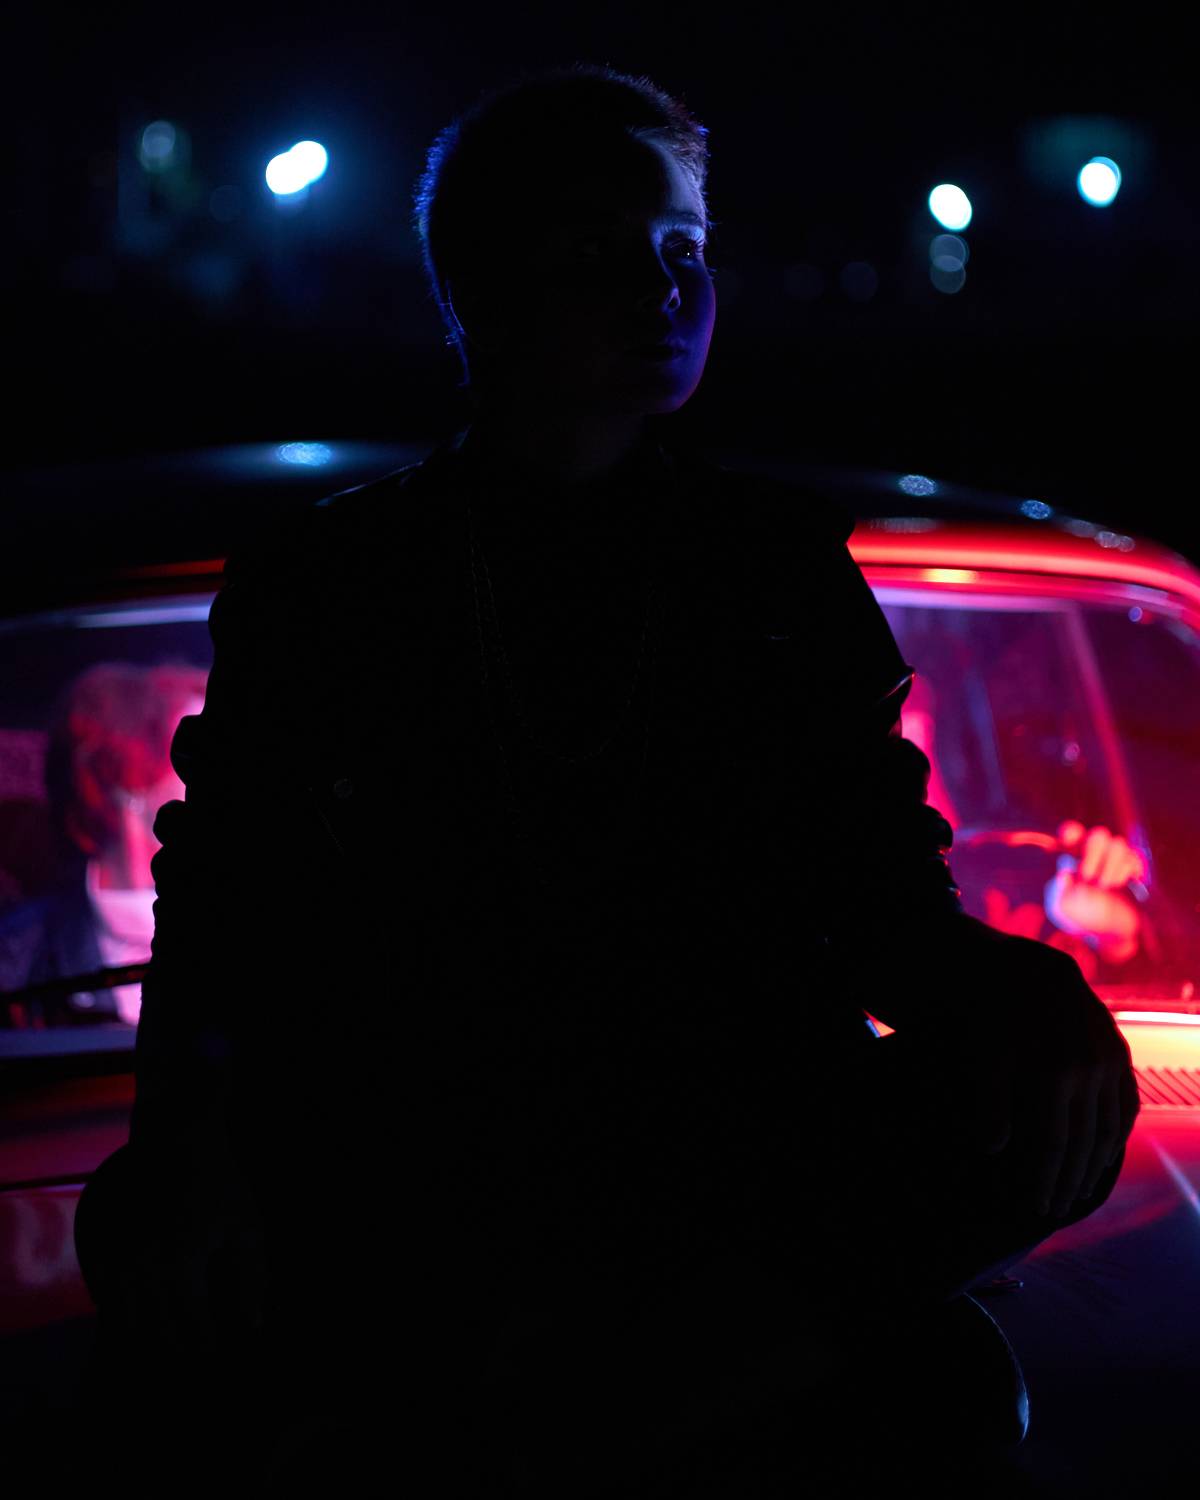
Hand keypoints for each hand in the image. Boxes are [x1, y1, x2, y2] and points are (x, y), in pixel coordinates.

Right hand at [114, 1144, 266, 1361]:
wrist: (174, 1136)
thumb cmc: (219, 1182)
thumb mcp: (246, 1226)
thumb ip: (252, 1277)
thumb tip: (253, 1324)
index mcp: (182, 1265)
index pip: (193, 1327)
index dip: (204, 1346)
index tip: (211, 1352)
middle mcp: (142, 1267)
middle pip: (156, 1331)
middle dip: (175, 1347)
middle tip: (188, 1351)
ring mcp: (115, 1257)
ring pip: (125, 1321)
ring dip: (146, 1335)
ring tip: (165, 1338)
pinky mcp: (97, 1246)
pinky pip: (104, 1296)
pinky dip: (121, 1311)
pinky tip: (140, 1312)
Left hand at [962, 932, 1139, 1217]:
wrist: (1029, 970)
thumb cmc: (997, 1015)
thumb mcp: (984, 1054)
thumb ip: (990, 1102)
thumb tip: (993, 1148)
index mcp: (1053, 1074)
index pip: (1053, 1144)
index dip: (1045, 1179)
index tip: (1037, 1207)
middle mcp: (1088, 1071)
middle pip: (1082, 1143)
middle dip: (1069, 1181)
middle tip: (1056, 1208)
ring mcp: (1109, 1062)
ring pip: (1109, 1129)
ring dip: (1096, 1164)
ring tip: (1080, 1190)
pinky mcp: (1118, 1053)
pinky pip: (1127, 1104)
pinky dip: (1119, 1134)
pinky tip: (1106, 1152)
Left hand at [1044, 821, 1144, 961]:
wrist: (1106, 932)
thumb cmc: (1078, 916)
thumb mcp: (1061, 907)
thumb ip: (1060, 891)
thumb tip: (1064, 874)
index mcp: (1071, 856)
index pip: (1072, 832)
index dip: (1072, 832)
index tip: (1068, 843)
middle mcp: (1094, 853)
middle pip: (1099, 835)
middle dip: (1093, 854)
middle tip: (1087, 877)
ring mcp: (1115, 860)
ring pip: (1118, 844)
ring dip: (1111, 866)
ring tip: (1105, 887)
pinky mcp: (1133, 869)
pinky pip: (1134, 858)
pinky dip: (1128, 871)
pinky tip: (1122, 884)